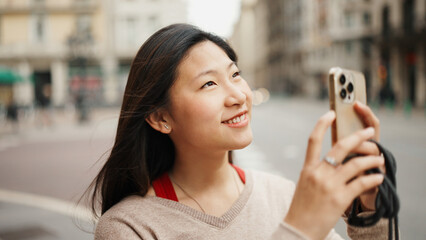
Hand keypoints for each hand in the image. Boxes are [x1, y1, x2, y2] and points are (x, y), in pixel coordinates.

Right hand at [284, 111, 384, 239]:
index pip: (313, 140)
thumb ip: (316, 171)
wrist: (298, 229)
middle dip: (358, 136)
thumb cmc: (301, 208)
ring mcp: (330, 185)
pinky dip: (373, 178)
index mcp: (308, 168)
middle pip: (341, 147)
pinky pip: (362, 183)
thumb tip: (333, 162)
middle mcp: (319, 173)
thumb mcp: (304, 184)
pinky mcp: (340, 198)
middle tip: (370, 131)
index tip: (331, 113)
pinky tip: (378, 177)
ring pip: (357, 163)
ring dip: (372, 159)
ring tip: (379, 158)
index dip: (322, 124)